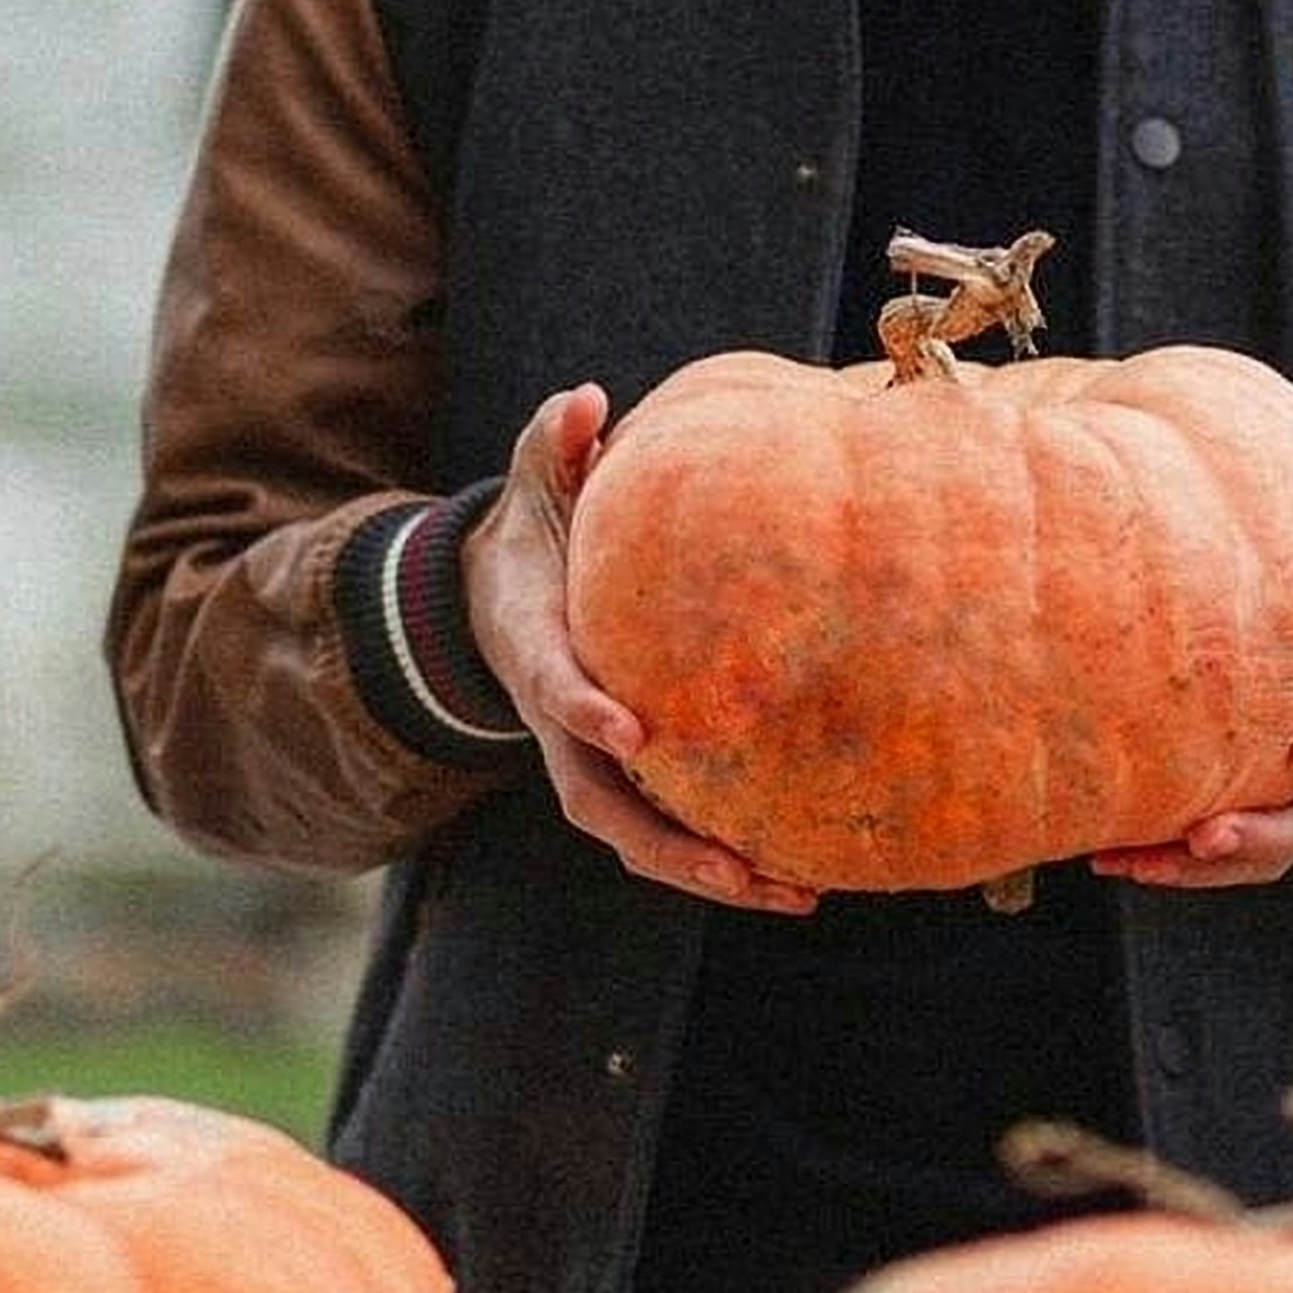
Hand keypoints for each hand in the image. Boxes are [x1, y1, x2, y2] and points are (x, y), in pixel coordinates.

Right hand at [465, 384, 819, 915]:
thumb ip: (556, 443)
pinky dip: (722, 863)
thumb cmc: (536, 532)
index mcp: (533, 643)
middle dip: (665, 839)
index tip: (632, 730)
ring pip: (636, 838)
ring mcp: (587, 758)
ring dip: (709, 873)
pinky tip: (797, 880)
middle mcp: (558, 720)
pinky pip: (665, 833)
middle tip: (738, 864)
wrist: (494, 597)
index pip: (553, 683)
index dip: (585, 710)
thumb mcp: (536, 480)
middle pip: (597, 800)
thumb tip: (585, 399)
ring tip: (794, 893)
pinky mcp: (623, 776)